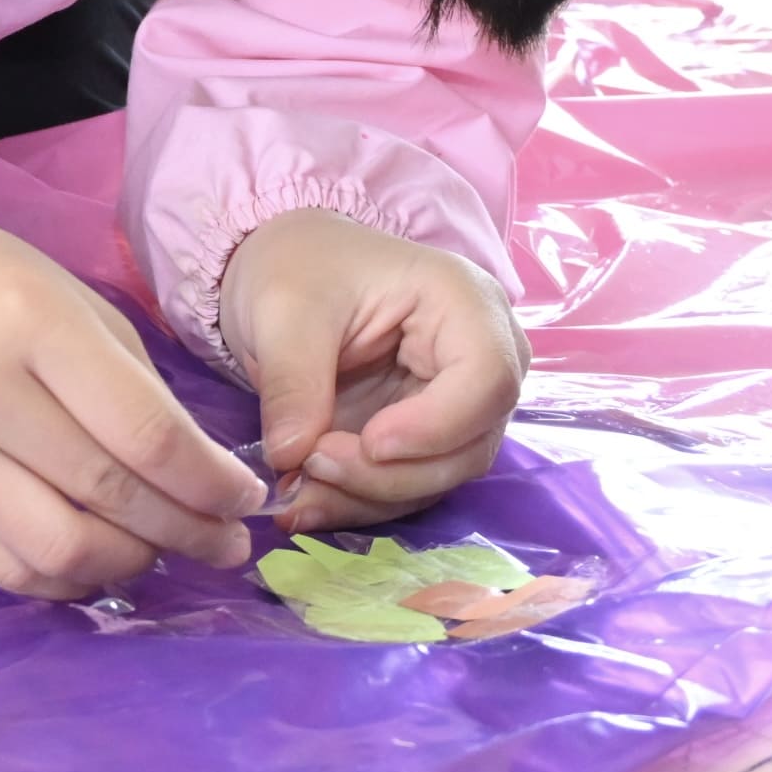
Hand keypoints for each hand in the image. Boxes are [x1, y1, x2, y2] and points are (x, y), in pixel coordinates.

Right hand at [0, 204, 265, 595]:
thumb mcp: (69, 300)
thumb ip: (136, 388)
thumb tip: (207, 484)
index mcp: (25, 320)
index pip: (143, 433)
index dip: (211, 482)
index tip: (245, 499)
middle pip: (105, 496)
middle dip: (186, 530)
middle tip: (224, 542)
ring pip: (56, 550)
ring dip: (129, 563)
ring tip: (159, 548)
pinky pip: (5, 569)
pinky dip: (67, 579)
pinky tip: (98, 557)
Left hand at [221, 209, 526, 533]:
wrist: (284, 271)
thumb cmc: (296, 267)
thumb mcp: (283, 311)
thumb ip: (294, 383)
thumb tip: (290, 457)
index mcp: (464, 302)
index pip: (487, 379)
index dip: (435, 427)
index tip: (368, 444)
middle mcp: (481, 357)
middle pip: (469, 443)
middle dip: (389, 474)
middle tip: (310, 465)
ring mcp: (458, 403)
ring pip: (440, 477)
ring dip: (368, 496)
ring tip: (297, 490)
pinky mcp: (426, 438)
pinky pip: (408, 485)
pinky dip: (358, 502)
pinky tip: (305, 503)